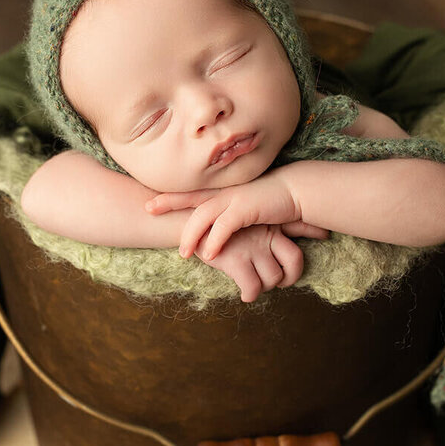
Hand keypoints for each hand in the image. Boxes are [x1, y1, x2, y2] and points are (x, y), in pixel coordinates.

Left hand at [146, 171, 310, 258]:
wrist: (296, 191)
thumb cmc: (272, 200)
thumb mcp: (246, 205)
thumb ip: (231, 212)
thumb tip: (220, 226)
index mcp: (223, 191)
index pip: (193, 192)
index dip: (172, 195)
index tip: (151, 199)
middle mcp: (224, 192)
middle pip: (190, 197)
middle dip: (169, 203)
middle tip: (148, 208)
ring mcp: (234, 199)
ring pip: (204, 216)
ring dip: (191, 235)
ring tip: (184, 253)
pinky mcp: (246, 209)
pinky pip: (224, 226)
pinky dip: (215, 241)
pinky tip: (209, 254)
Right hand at [193, 224, 311, 302]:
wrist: (187, 224)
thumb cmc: (217, 226)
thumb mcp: (247, 220)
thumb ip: (275, 224)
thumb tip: (307, 231)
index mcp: (270, 224)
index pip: (299, 224)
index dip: (314, 230)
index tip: (326, 234)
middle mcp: (265, 235)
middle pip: (294, 262)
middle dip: (288, 277)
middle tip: (278, 281)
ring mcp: (251, 248)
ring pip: (274, 278)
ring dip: (265, 286)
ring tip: (254, 284)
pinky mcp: (236, 261)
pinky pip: (253, 287)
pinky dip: (250, 294)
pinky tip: (245, 294)